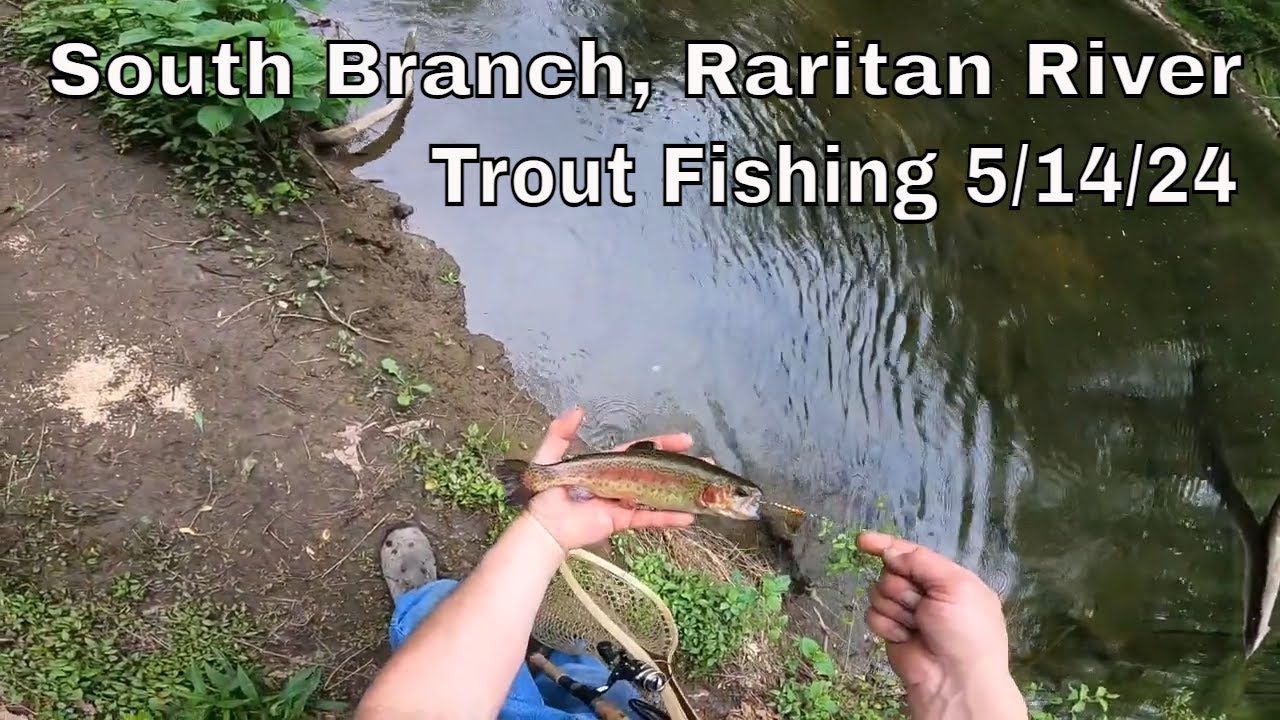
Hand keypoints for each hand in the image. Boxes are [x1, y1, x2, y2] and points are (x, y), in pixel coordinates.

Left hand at [522, 407, 694, 551]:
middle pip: (657, 472)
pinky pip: (650, 518)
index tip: (685, 440)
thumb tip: (578, 410)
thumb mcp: (550, 456)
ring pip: (659, 495)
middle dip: (681, 467)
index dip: (664, 444)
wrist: (544, 525)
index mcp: (610, 464)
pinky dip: (668, 518)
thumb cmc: (547, 492)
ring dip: (682, 492)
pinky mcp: (623, 521)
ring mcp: (625, 502)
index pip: (642, 450)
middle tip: (705, 462)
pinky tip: (689, 517)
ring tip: (706, 490)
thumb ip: (561, 432)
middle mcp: (622, 481)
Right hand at [857, 532, 1025, 718]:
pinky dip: (887, 625)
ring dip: (896, 608)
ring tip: (917, 626)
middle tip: (921, 606)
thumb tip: (889, 551)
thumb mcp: (954, 585)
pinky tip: (904, 637)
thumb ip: (920, 561)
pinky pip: (873, 615)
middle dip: (902, 587)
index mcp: (947, 578)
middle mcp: (927, 593)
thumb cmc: (964, 630)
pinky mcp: (892, 631)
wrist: (954, 679)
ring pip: (879, 592)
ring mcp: (907, 612)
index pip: (911, 554)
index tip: (862, 541)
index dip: (886, 545)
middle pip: (891, 572)